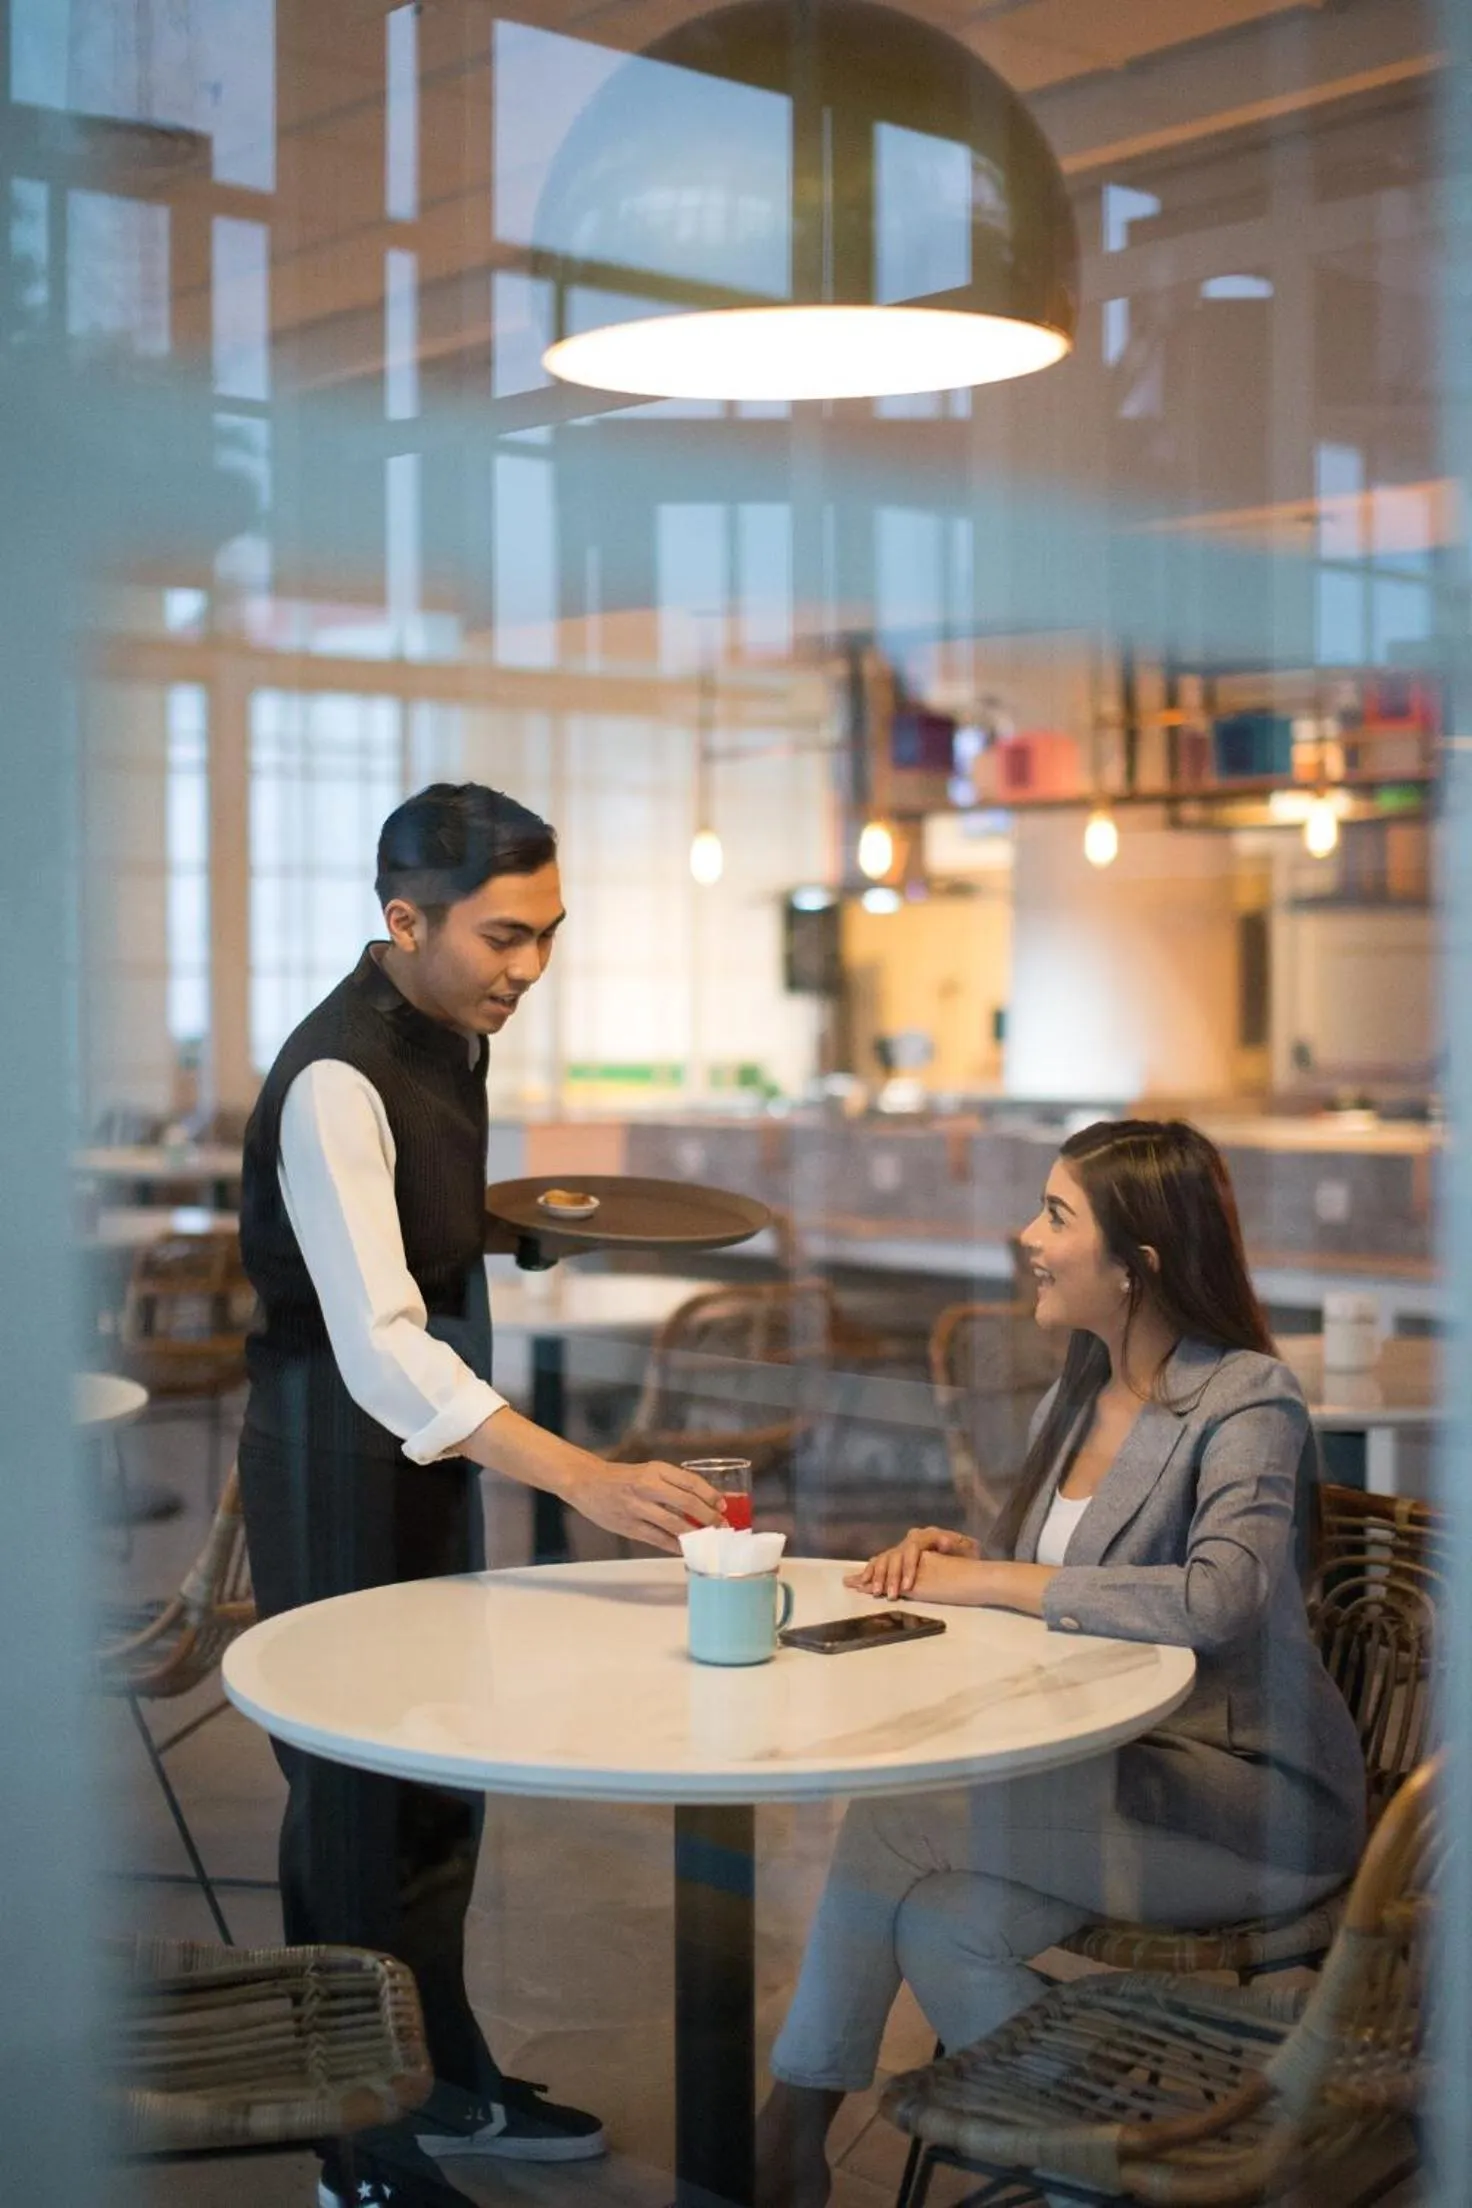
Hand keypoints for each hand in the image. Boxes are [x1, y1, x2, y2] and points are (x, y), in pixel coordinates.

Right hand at [569, 1459, 723, 1553]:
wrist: (586, 1482)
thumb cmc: (622, 1477)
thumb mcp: (648, 1471)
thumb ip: (671, 1485)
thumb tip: (702, 1503)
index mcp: (655, 1469)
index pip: (690, 1481)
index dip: (710, 1495)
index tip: (723, 1506)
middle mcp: (647, 1486)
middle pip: (687, 1503)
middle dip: (709, 1517)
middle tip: (722, 1527)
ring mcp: (637, 1508)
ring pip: (674, 1524)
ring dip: (695, 1534)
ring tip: (709, 1540)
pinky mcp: (629, 1526)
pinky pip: (658, 1539)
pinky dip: (675, 1546)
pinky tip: (686, 1549)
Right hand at [843, 1525, 978, 1600]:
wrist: (967, 1554)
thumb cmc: (968, 1554)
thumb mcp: (968, 1548)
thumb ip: (957, 1545)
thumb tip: (946, 1541)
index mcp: (927, 1535)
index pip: (912, 1550)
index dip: (908, 1568)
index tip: (908, 1586)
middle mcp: (911, 1539)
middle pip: (895, 1555)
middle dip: (891, 1577)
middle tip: (890, 1594)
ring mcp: (902, 1548)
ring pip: (884, 1559)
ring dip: (877, 1576)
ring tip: (874, 1591)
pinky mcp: (897, 1558)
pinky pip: (878, 1563)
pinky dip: (869, 1573)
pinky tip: (858, 1582)